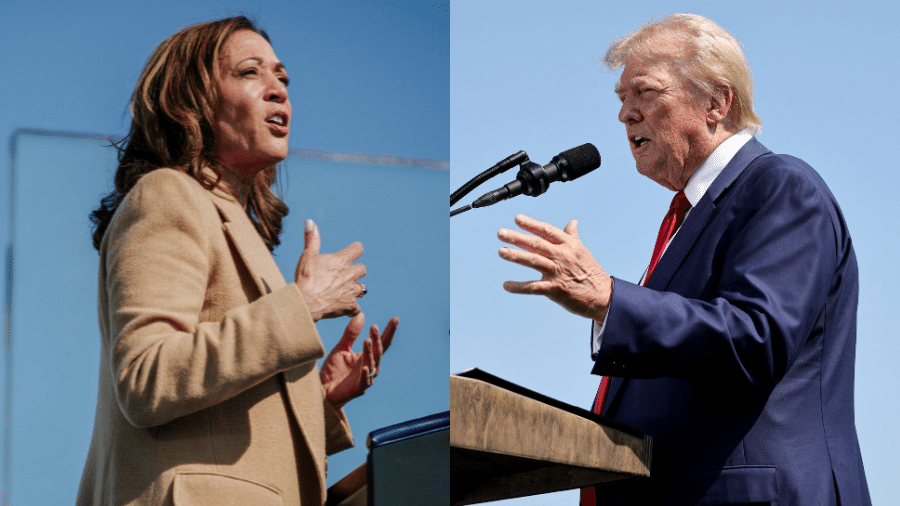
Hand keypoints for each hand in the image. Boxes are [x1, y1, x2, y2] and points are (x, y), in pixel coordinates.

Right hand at [294, 220, 366, 320]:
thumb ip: (311, 239)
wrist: (306, 302)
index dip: (355, 250)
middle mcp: (350, 274)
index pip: (358, 248)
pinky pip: (357, 309)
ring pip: (362, 288)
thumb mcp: (307, 256)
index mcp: (342, 260)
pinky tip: (348, 311)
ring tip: (343, 292)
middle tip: (344, 275)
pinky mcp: (350, 306)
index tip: (351, 253)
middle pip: (362, 269)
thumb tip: (310, 222)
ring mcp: (352, 291)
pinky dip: (353, 310)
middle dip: (355, 271)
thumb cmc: (305, 278)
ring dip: (354, 289)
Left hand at [320, 313, 397, 408]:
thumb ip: (351, 333)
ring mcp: (365, 378)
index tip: (395, 318)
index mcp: (367, 356)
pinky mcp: (358, 389)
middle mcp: (369, 366)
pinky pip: (364, 381)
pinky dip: (365, 374)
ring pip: (371, 363)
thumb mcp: (341, 348)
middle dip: (378, 339)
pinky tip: (364, 367)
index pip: (381, 342)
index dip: (388, 331)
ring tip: (366, 340)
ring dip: (369, 352)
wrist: (322, 389)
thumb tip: (361, 315)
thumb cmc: (333, 370)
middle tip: (374, 327)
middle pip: (378, 351)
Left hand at [498, 214, 612, 321]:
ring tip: (501, 252)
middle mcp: (563, 256)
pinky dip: (519, 287)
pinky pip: (534, 287)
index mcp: (569, 245)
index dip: (532, 224)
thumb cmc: (591, 272)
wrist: (604, 296)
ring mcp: (559, 272)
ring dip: (516, 256)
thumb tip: (572, 222)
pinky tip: (506, 285)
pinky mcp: (556, 290)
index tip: (517, 218)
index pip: (547, 231)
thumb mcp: (582, 251)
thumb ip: (572, 236)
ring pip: (534, 261)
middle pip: (537, 244)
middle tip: (500, 233)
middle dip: (517, 237)